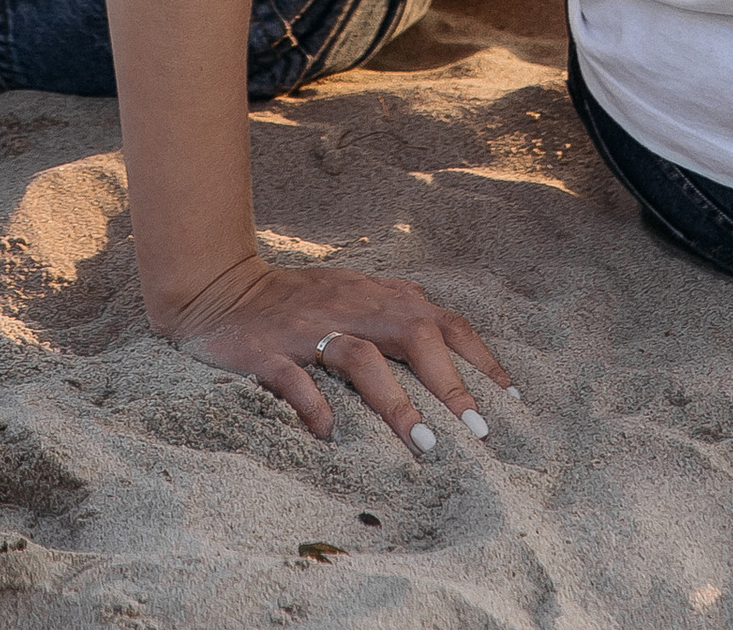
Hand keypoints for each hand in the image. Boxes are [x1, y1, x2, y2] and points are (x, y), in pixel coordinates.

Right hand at [165, 257, 517, 451]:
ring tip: (424, 447)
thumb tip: (448, 348)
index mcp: (378, 296)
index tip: (512, 402)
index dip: (480, 359)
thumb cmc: (298, 299)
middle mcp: (351, 307)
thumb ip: (397, 314)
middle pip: (413, 335)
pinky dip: (316, 407)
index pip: (443, 321)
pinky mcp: (268, 352)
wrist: (219, 285)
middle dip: (450, 385)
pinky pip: (297, 380)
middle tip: (479, 433)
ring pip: (361, 359)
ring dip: (396, 403)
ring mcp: (309, 329)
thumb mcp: (354, 295)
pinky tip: (331, 437)